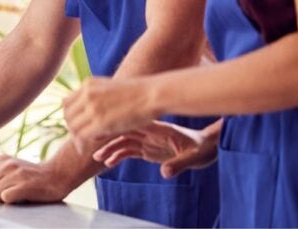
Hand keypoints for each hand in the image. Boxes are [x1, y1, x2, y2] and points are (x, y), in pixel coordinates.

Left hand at [0, 156, 67, 202]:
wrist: (56, 176)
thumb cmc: (30, 175)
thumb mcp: (7, 168)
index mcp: (0, 159)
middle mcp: (7, 164)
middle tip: (6, 193)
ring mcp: (16, 174)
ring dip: (1, 198)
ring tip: (13, 194)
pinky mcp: (25, 185)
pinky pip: (5, 198)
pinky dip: (10, 200)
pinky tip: (19, 197)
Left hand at [63, 77, 158, 150]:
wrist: (152, 94)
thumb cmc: (139, 93)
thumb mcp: (112, 88)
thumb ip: (99, 95)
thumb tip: (89, 106)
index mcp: (89, 84)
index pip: (66, 102)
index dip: (69, 116)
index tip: (75, 126)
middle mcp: (87, 94)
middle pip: (67, 115)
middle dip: (71, 128)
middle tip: (77, 139)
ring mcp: (93, 108)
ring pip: (73, 127)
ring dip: (75, 138)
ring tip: (81, 146)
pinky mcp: (101, 122)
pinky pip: (82, 136)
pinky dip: (80, 145)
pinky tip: (85, 151)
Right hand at [92, 120, 218, 177]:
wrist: (208, 148)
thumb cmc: (202, 149)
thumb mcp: (193, 158)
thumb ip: (178, 164)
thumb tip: (164, 173)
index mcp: (157, 128)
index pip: (132, 123)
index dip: (115, 126)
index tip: (100, 130)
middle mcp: (149, 131)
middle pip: (122, 130)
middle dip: (106, 136)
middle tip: (89, 143)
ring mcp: (147, 139)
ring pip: (122, 140)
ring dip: (109, 147)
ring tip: (96, 158)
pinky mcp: (148, 148)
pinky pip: (128, 150)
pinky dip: (118, 155)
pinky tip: (108, 163)